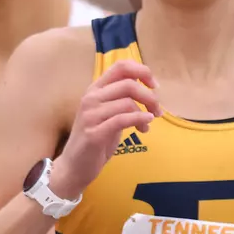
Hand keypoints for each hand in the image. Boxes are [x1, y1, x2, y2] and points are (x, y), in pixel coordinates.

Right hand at [50, 61, 160, 199]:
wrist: (75, 166)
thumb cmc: (96, 138)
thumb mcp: (110, 114)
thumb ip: (123, 100)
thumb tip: (149, 93)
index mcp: (95, 89)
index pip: (121, 67)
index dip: (142, 71)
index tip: (154, 85)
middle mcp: (91, 98)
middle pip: (128, 84)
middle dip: (149, 97)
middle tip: (157, 110)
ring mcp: (91, 115)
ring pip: (127, 102)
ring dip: (146, 112)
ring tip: (148, 124)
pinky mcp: (94, 132)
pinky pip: (122, 120)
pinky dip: (139, 120)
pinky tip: (145, 127)